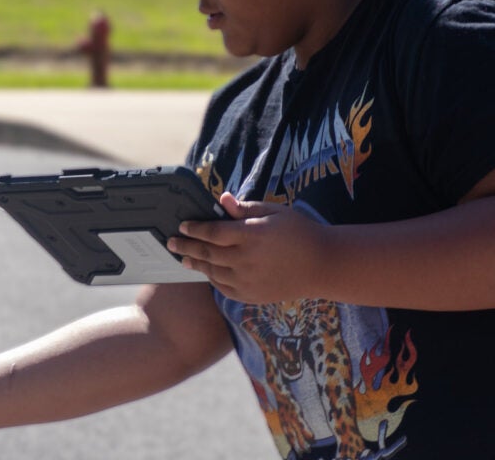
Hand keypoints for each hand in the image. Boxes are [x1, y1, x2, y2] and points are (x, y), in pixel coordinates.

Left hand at [168, 192, 325, 303]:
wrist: (323, 266)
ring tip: (184, 259)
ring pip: (213, 272)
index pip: (212, 231)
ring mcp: (248, 280)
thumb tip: (222, 199)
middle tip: (171, 243)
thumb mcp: (275, 212)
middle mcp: (246, 259)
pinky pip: (224, 288)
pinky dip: (213, 279)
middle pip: (207, 253)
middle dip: (186, 247)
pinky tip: (207, 272)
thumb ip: (245, 208)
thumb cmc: (300, 233)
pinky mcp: (252, 295)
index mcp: (251, 235)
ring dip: (196, 264)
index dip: (194, 228)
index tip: (181, 226)